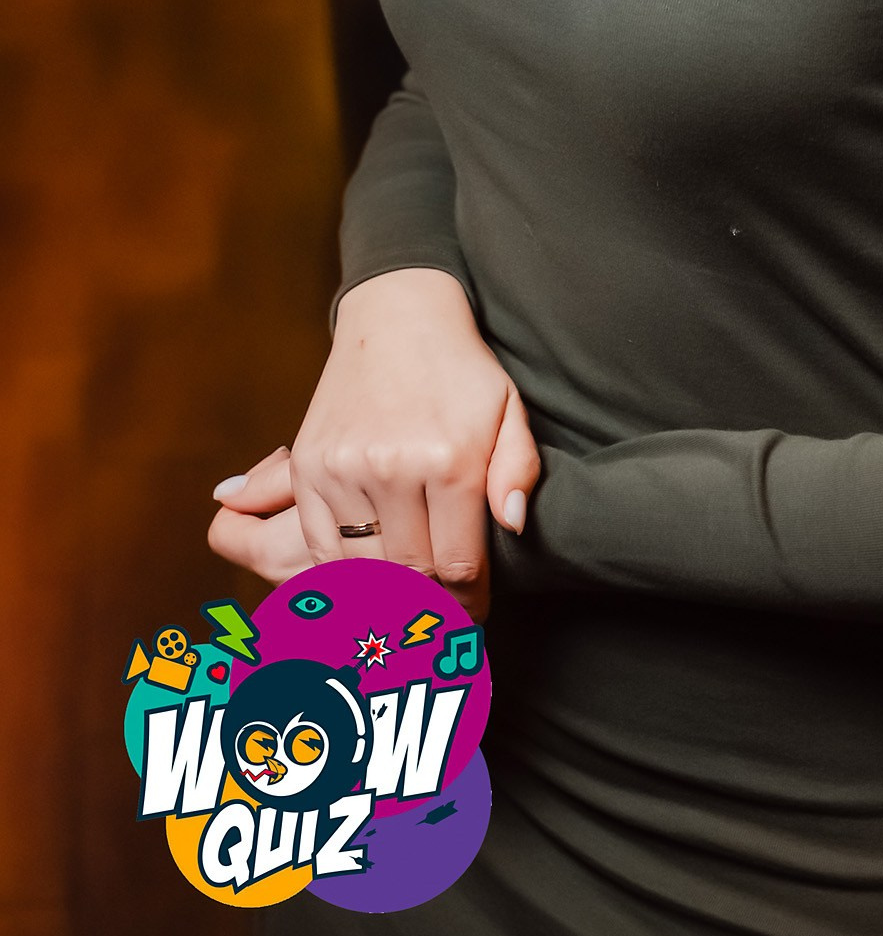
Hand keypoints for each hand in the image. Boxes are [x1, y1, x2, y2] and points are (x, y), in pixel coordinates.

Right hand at [209, 271, 541, 616]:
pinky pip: (320, 545)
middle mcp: (394, 468)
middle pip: (409, 574)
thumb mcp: (508, 410)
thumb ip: (519, 470)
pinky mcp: (310, 467)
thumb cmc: (460, 370)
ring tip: (404, 605)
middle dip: (429, 606)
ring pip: (362, 569)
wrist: (396, 316)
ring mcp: (345, 469)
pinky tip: (364, 578)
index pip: (458, 565)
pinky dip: (340, 572)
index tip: (474, 613)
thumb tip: (512, 526)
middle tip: (440, 618)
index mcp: (450, 460)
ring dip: (384, 596)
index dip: (468, 601)